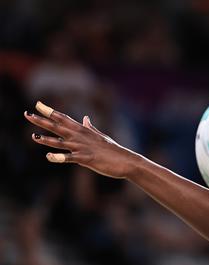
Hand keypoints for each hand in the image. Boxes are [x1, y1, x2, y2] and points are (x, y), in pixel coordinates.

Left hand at [24, 101, 139, 178]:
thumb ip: (90, 127)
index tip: (37, 104)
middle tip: (27, 114)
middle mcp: (80, 137)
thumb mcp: (100, 136)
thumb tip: (85, 117)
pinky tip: (49, 157)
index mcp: (82, 131)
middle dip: (42, 121)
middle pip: (57, 127)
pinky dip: (59, 157)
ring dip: (47, 140)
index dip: (50, 111)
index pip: (63, 118)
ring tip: (33, 137)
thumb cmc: (113, 150)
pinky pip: (70, 158)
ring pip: (61, 142)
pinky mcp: (86, 159)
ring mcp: (82, 147)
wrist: (126, 161)